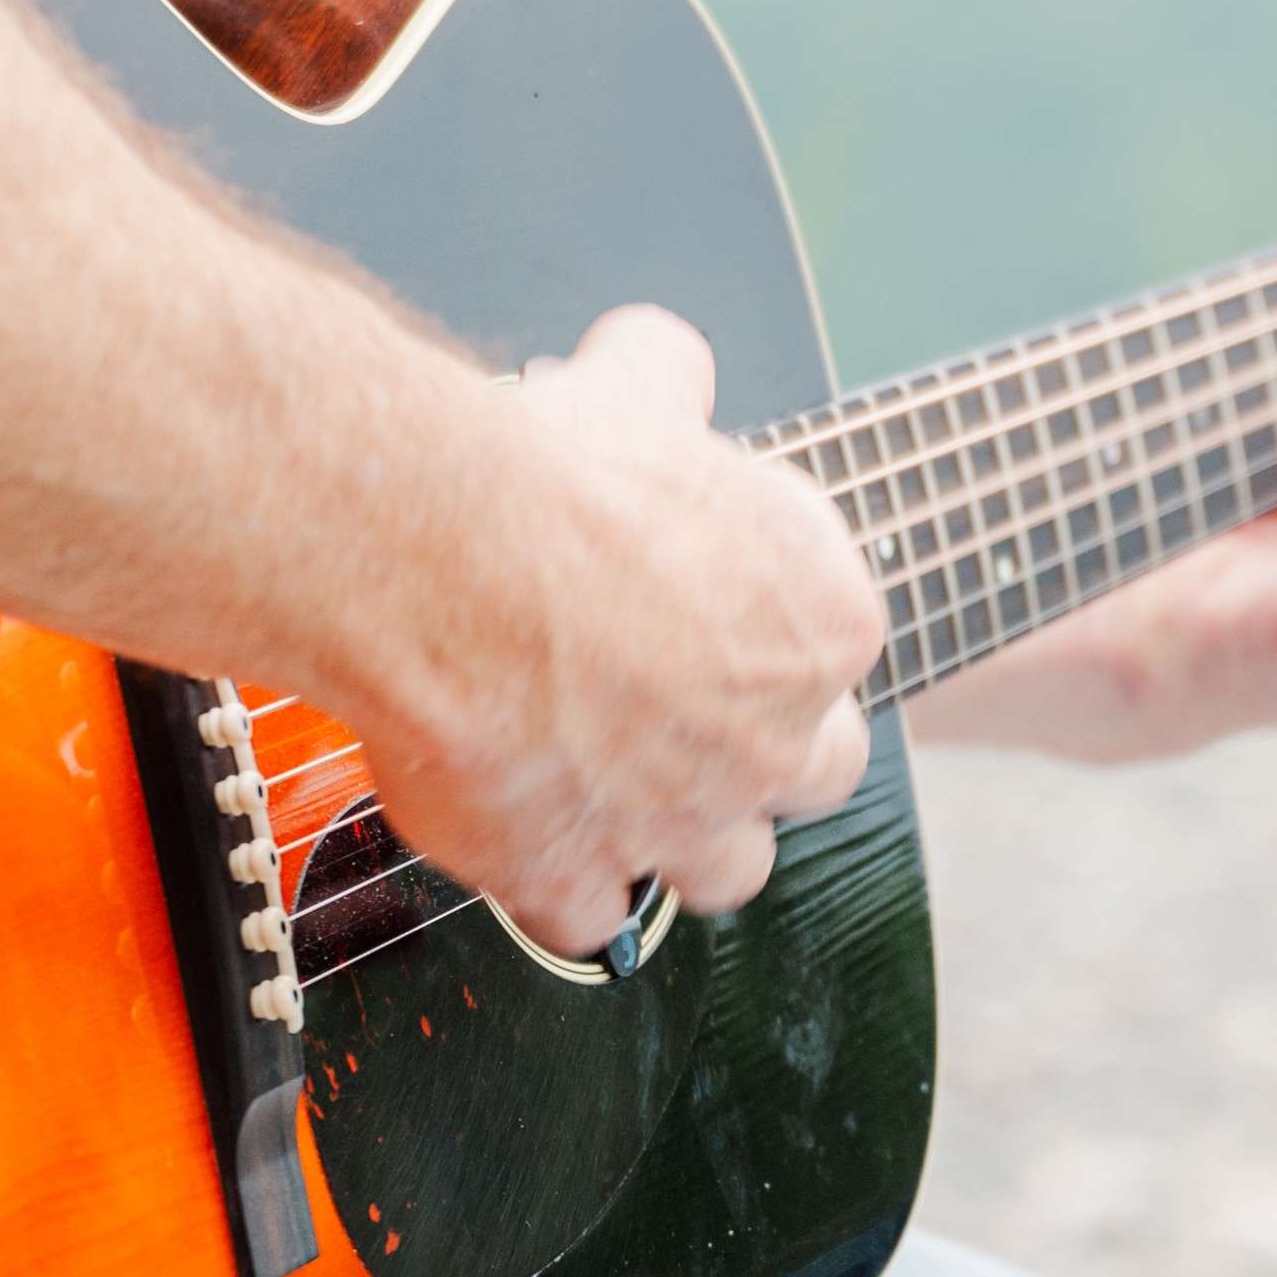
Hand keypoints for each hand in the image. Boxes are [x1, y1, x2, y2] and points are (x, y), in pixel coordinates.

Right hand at [339, 303, 882, 955]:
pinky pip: (591, 916)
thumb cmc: (552, 478)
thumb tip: (662, 361)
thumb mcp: (637, 379)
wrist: (443, 561)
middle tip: (694, 691)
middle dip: (767, 740)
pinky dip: (565, 883)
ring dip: (685, 829)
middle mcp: (773, 736)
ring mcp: (681, 822)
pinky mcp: (575, 876)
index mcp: (821, 615)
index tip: (708, 581)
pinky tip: (532, 828)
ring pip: (727, 866)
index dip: (766, 605)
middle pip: (816, 767)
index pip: (833, 630)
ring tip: (623, 774)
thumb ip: (670, 375)